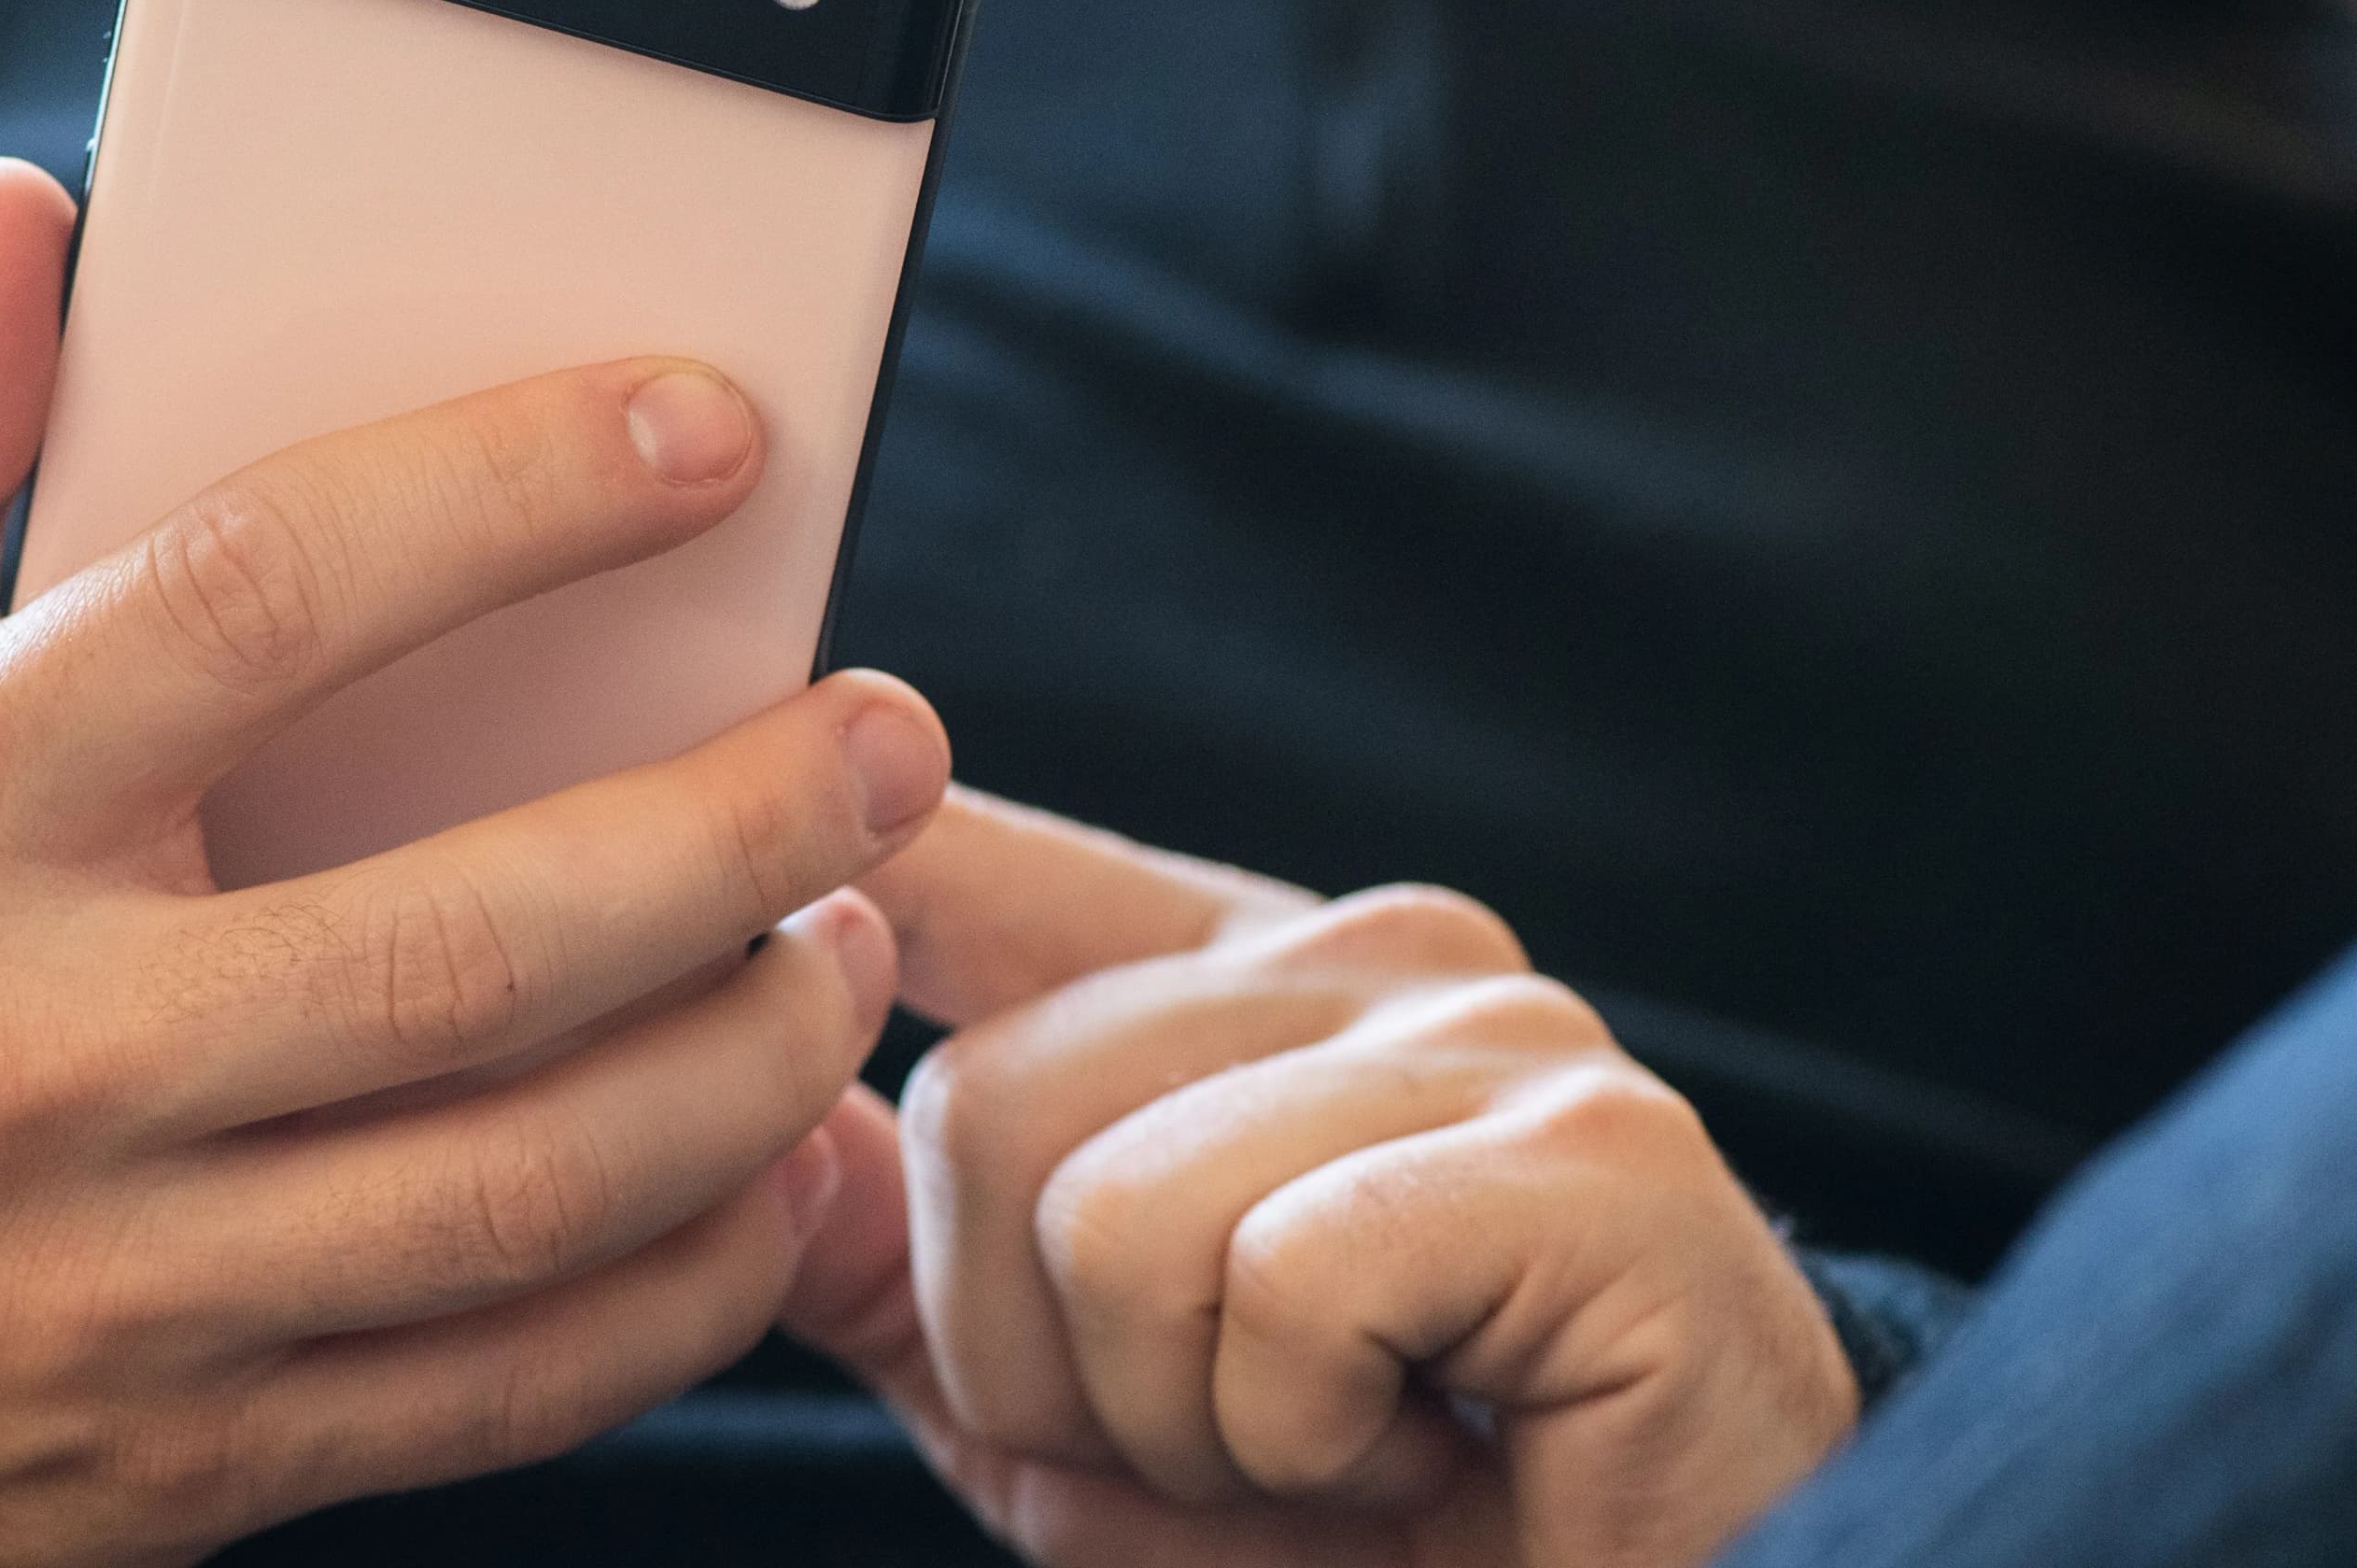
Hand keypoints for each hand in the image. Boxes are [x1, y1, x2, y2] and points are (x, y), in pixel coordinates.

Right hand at [0, 159, 951, 1567]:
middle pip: (464, 943)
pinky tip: (779, 1167)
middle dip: (734, 832)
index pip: (257, 601)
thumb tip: (34, 218)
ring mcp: (113, 1289)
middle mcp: (23, 1061)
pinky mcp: (190, 1457)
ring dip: (752, 1064)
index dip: (512, 493)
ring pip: (524, 1188)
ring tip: (854, 943)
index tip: (710, 430)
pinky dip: (692, 1282)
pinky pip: (507, 1385)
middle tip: (891, 742)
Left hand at [785, 791, 1854, 1567]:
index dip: (831, 890)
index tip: (777, 912)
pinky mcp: (1585, 1157)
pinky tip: (1444, 1465)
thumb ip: (919, 1297)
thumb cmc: (1395, 1548)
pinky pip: (1276, 1288)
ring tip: (1352, 1453)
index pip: (970, 858)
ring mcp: (1495, 1035)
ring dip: (1183, 1436)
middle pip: (977, 1104)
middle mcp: (1373, 953)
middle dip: (1035, 1373)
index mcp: (1250, 979)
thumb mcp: (1092, 1437)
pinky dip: (1308, 1449)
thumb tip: (770, 1151)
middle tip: (1235, 1446)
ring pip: (1106, 1213)